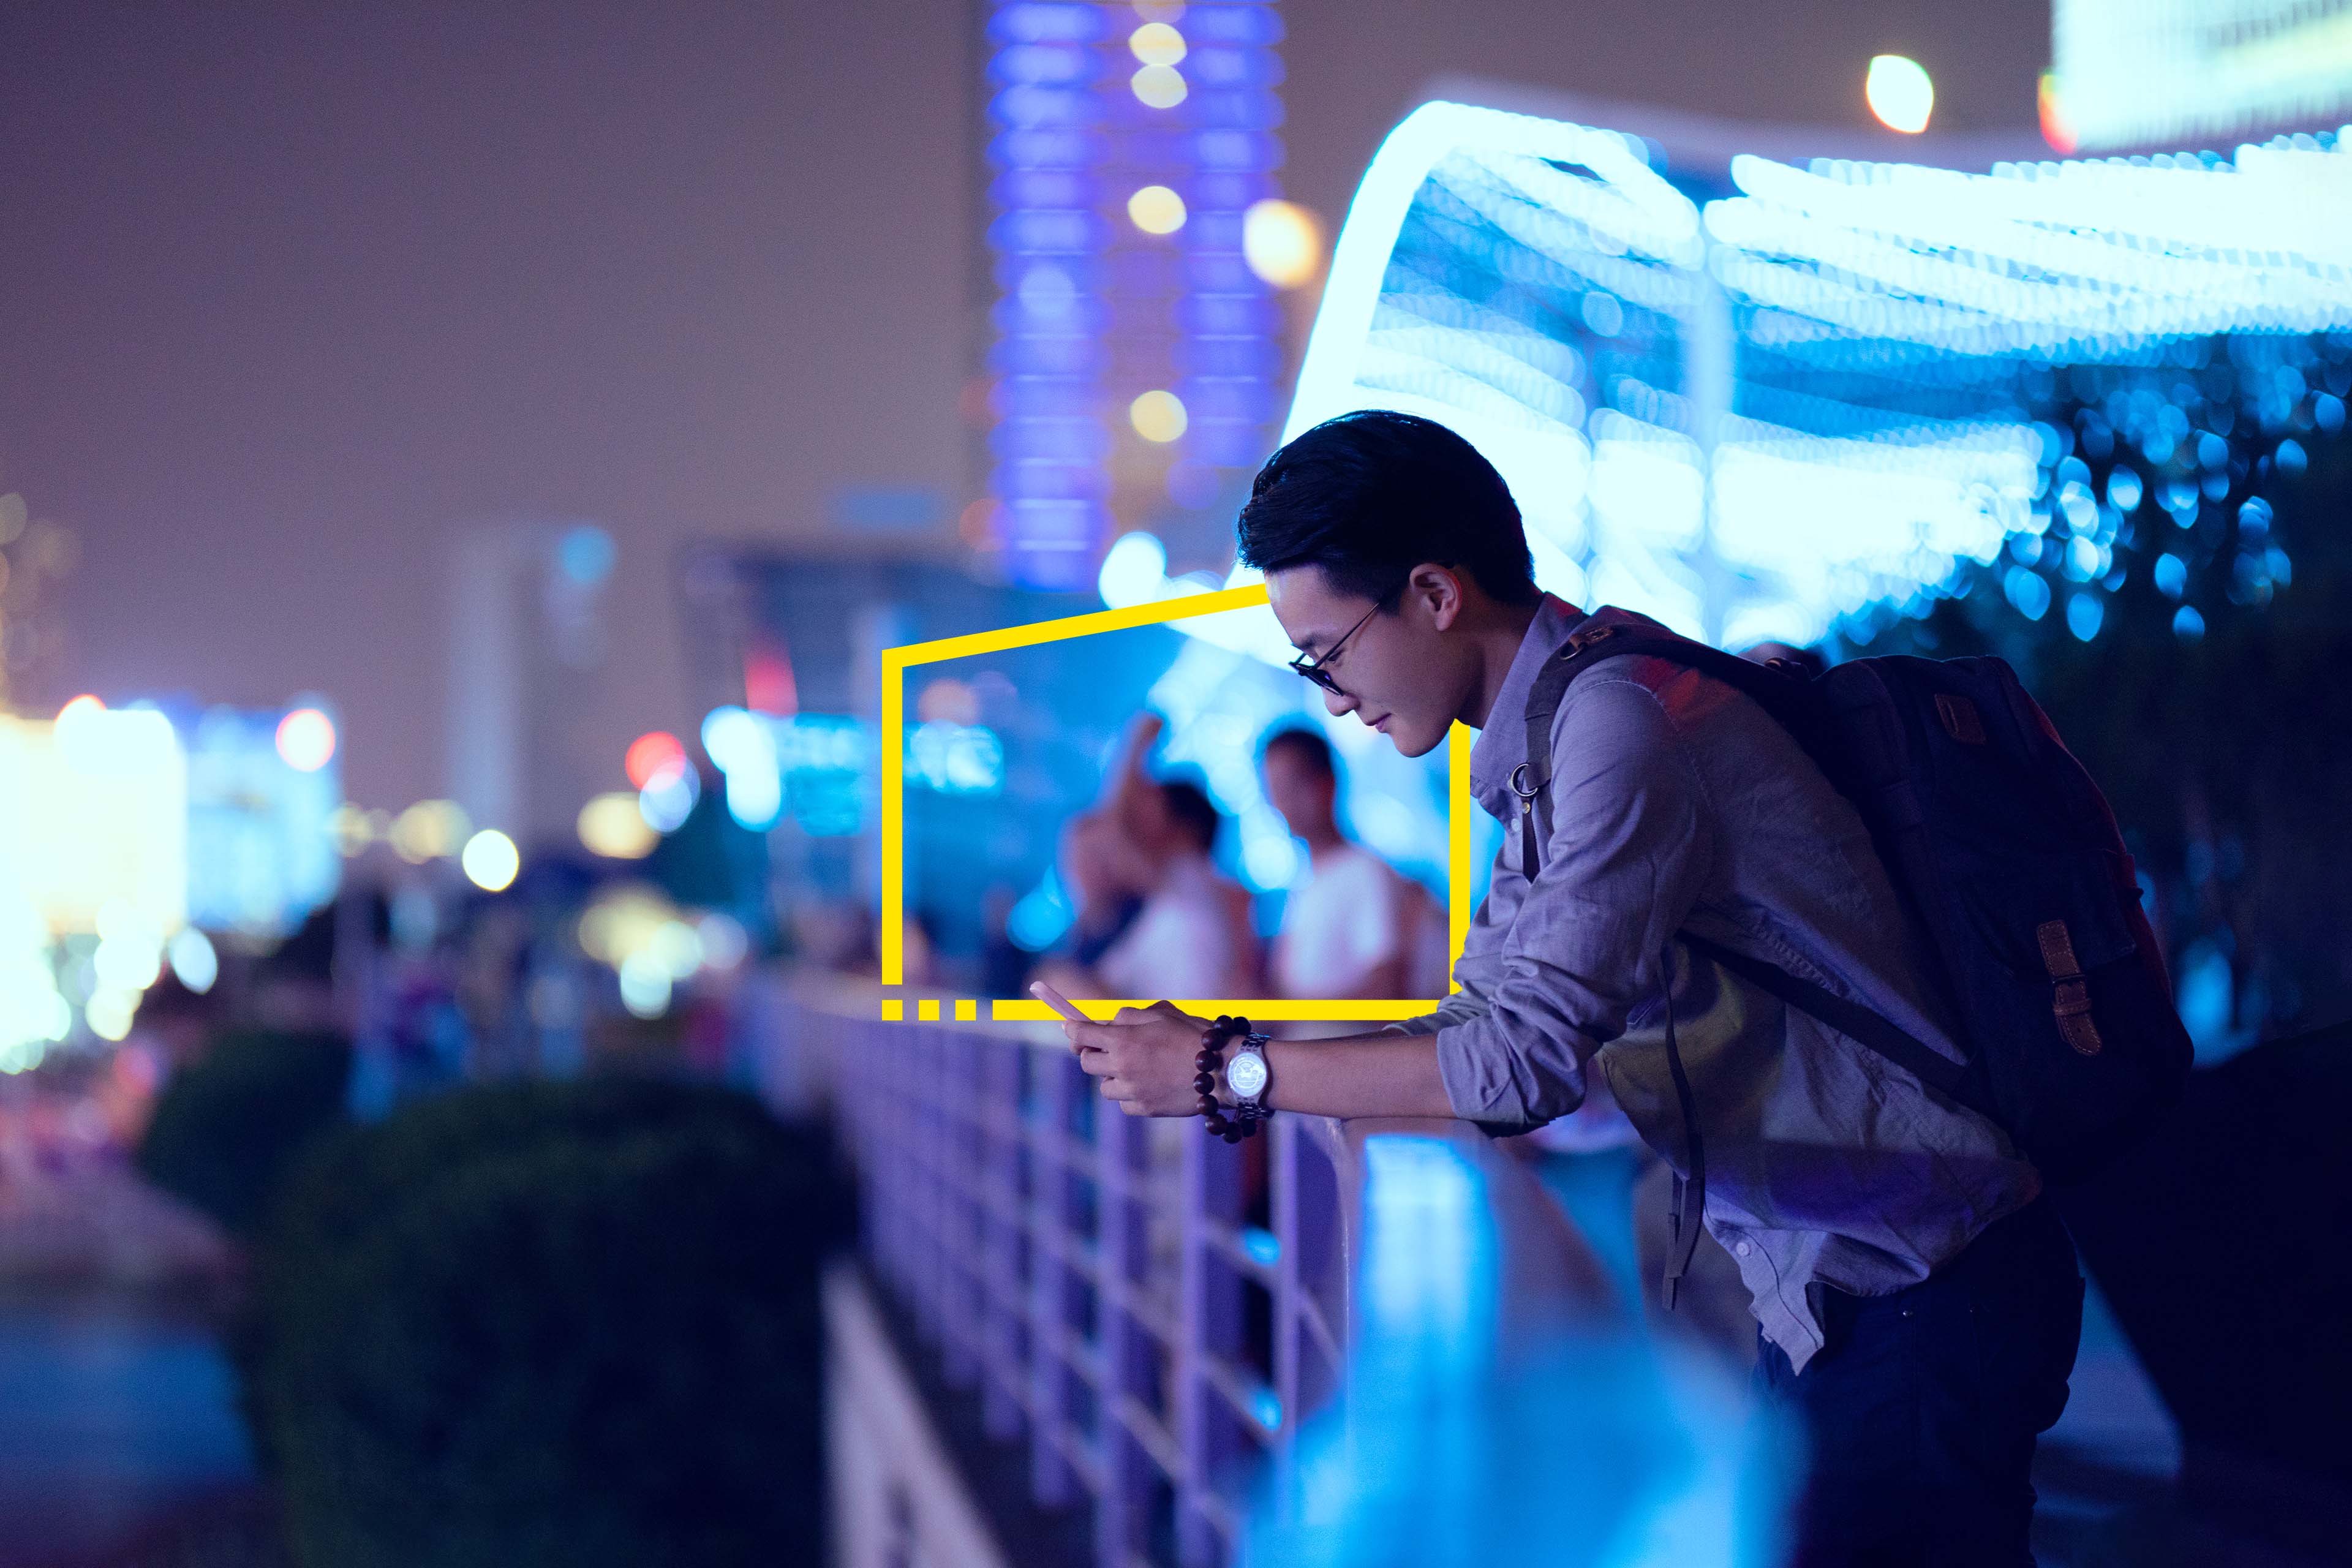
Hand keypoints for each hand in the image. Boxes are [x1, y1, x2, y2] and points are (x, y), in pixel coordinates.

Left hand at [1063, 1000, 1213, 1115]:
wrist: (1224, 1071)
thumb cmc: (1195, 1036)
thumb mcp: (1163, 1013)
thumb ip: (1130, 1016)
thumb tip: (1107, 1022)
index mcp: (1123, 1039)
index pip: (1080, 1034)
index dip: (1073, 1029)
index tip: (1071, 1027)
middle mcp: (1122, 1066)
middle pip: (1086, 1062)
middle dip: (1092, 1053)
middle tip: (1107, 1049)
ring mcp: (1132, 1091)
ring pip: (1104, 1085)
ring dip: (1113, 1076)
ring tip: (1138, 1068)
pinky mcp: (1144, 1109)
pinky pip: (1124, 1103)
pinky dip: (1130, 1095)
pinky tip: (1150, 1085)